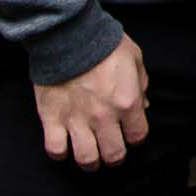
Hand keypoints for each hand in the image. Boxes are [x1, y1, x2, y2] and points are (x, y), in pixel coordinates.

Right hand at [34, 34, 148, 170]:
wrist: (68, 34)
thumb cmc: (104, 43)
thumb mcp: (134, 58)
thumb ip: (141, 85)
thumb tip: (144, 107)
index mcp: (127, 102)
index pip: (138, 137)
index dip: (135, 137)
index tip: (130, 133)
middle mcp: (104, 117)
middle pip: (114, 154)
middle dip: (115, 156)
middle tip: (111, 150)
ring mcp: (76, 120)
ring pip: (86, 159)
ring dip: (90, 161)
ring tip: (90, 156)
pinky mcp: (52, 119)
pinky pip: (55, 150)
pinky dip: (61, 152)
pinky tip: (65, 145)